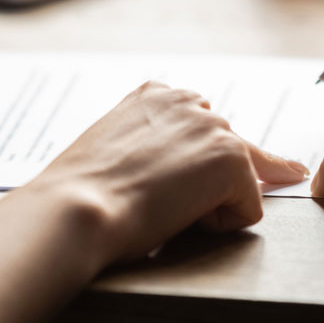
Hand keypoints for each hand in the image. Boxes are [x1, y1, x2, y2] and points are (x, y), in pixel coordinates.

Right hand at [24, 81, 307, 265]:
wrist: (74, 211)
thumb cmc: (81, 195)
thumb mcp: (113, 151)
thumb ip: (151, 146)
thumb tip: (182, 171)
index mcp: (156, 95)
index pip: (201, 130)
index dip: (194, 165)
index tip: (179, 180)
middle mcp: (190, 101)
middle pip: (229, 152)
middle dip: (209, 183)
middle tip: (161, 201)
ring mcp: (214, 127)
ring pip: (239, 182)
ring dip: (208, 204)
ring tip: (161, 207)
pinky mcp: (232, 158)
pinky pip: (249, 211)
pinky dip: (221, 227)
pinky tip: (177, 218)